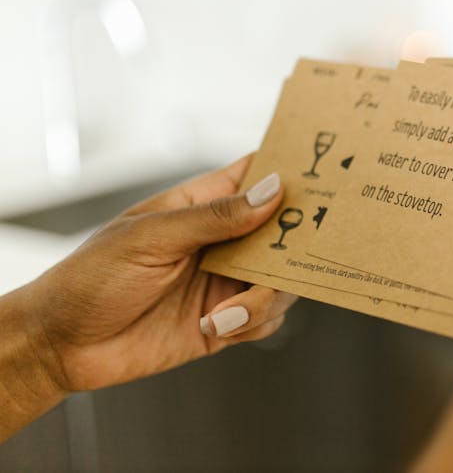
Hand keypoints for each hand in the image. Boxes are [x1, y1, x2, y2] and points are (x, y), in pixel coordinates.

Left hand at [1, 156, 296, 439]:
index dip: (291, 172)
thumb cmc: (91, 277)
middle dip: (296, 244)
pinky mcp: (224, 322)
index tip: (323, 180)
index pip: (256, 177)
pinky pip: (266, 320)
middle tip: (296, 256)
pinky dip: (253, 325)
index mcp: (202, 205)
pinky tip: (214, 327)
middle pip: (284, 233)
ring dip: (264, 298)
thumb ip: (215, 218)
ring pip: (282, 281)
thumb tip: (272, 192)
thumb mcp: (151, 238)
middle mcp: (222, 241)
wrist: (61, 346)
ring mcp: (225, 281)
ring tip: (223, 312)